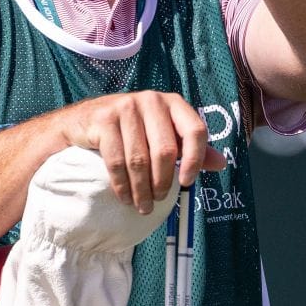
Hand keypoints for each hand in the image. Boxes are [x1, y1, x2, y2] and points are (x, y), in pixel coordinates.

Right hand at [55, 90, 227, 213]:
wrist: (85, 120)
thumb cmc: (133, 130)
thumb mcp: (164, 134)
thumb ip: (190, 148)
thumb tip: (221, 164)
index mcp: (174, 103)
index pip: (195, 130)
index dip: (194, 159)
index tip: (187, 182)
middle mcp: (152, 100)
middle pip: (165, 150)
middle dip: (163, 182)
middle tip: (159, 200)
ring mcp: (126, 107)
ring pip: (139, 159)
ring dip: (141, 189)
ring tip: (142, 205)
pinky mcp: (103, 119)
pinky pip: (116, 160)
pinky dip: (122, 184)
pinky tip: (125, 196)